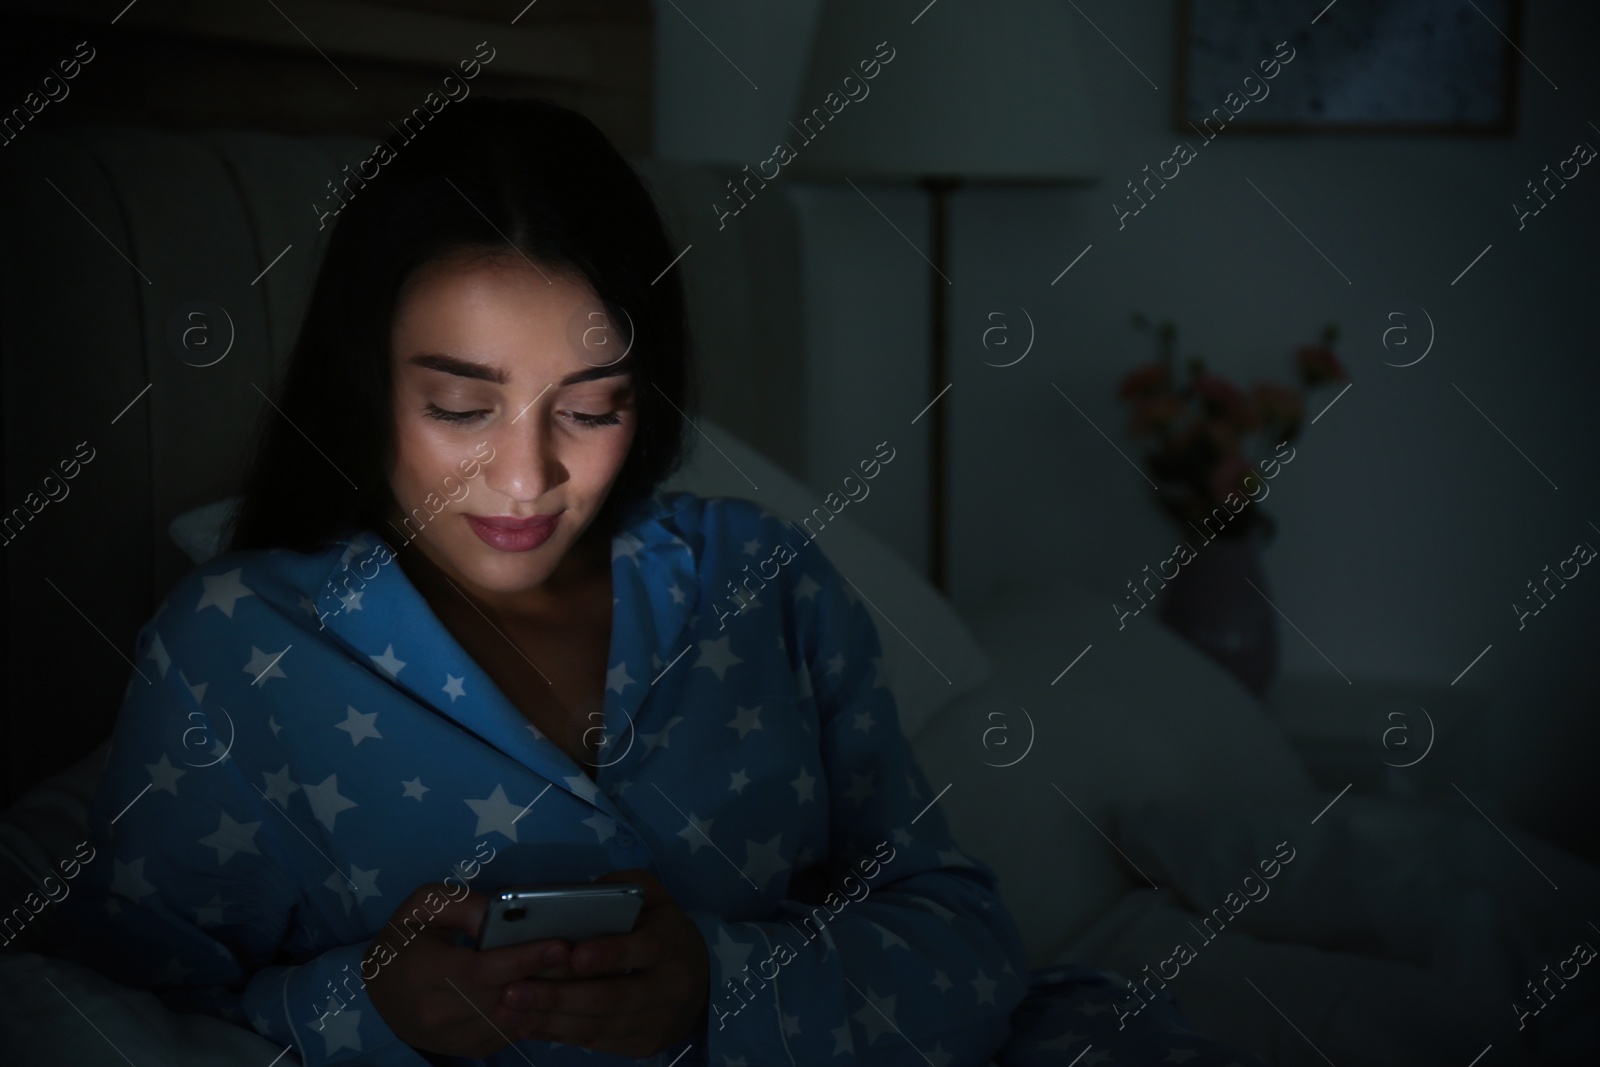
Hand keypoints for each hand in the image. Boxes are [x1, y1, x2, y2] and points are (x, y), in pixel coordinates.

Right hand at [362, 882, 573, 1058]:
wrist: (379, 989)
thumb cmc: (406, 938)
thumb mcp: (424, 905)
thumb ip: (463, 905)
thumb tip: (502, 918)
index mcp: (422, 972)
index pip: (481, 971)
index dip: (523, 959)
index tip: (560, 947)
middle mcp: (432, 1012)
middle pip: (501, 998)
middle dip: (543, 978)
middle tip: (581, 957)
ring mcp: (447, 1037)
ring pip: (508, 1020)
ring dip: (542, 999)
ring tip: (570, 974)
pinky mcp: (462, 1049)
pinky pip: (506, 1035)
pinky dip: (529, 1015)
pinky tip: (544, 993)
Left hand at [497, 869, 710, 1057]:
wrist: (702, 984)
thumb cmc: (663, 930)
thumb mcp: (655, 897)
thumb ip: (624, 886)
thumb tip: (580, 896)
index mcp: (672, 943)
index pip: (645, 948)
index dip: (610, 953)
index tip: (573, 955)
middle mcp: (670, 986)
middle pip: (613, 998)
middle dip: (560, 995)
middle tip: (514, 989)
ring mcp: (658, 1021)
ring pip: (599, 1026)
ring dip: (550, 1019)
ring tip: (509, 1008)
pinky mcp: (643, 1044)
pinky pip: (596, 1042)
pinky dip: (558, 1033)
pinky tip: (528, 1022)